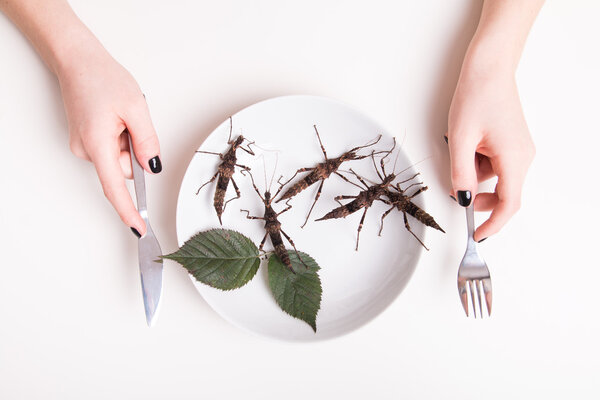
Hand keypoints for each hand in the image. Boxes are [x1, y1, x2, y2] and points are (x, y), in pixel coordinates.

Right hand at [57, 46, 160, 236]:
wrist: (77, 61)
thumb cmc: (102, 79)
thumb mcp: (136, 108)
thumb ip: (146, 141)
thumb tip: (152, 167)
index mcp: (97, 144)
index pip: (115, 188)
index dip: (128, 210)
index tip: (139, 227)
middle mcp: (85, 150)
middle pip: (123, 169)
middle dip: (135, 150)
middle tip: (132, 121)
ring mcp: (82, 146)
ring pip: (119, 158)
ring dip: (127, 140)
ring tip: (121, 115)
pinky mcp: (85, 140)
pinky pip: (112, 149)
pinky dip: (119, 137)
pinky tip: (114, 116)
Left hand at [447, 64, 534, 241]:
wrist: (489, 69)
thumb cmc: (477, 96)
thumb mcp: (460, 139)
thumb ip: (461, 173)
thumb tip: (462, 199)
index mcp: (514, 158)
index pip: (508, 204)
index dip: (493, 224)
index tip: (478, 235)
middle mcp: (524, 157)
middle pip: (503, 193)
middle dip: (478, 197)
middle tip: (455, 188)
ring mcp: (520, 150)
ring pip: (496, 179)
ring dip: (475, 175)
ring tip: (461, 148)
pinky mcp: (513, 144)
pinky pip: (496, 165)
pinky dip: (479, 163)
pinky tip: (470, 143)